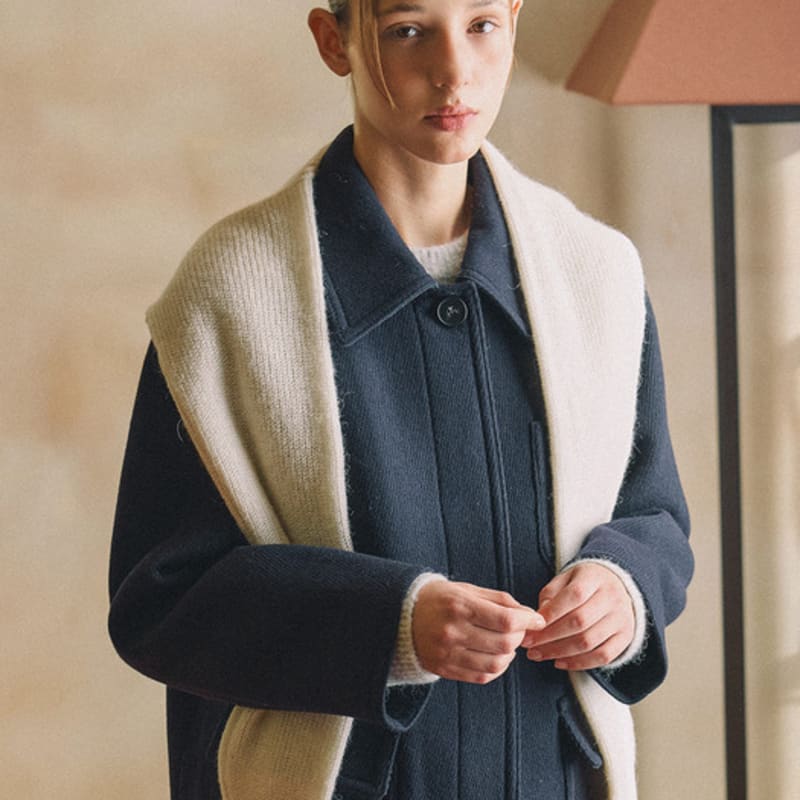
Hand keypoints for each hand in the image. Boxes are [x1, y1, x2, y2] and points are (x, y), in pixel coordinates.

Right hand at [412, 581, 544, 684]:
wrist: (402, 616)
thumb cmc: (439, 599)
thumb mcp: (467, 589)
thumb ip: (499, 600)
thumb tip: (529, 614)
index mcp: (459, 605)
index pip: (505, 619)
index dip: (528, 620)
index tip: (537, 619)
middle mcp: (453, 631)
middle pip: (504, 643)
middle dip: (520, 637)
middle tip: (520, 629)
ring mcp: (448, 653)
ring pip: (496, 664)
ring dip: (510, 654)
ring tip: (506, 642)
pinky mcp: (445, 669)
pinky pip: (482, 676)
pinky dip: (497, 668)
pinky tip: (495, 655)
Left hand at [522, 563, 634, 670]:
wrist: (618, 587)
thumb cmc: (584, 584)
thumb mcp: (566, 579)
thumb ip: (550, 594)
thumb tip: (538, 618)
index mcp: (594, 578)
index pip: (574, 596)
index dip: (551, 613)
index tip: (530, 627)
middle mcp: (612, 598)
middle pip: (580, 621)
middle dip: (550, 636)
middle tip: (529, 645)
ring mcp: (621, 619)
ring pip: (589, 642)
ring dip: (560, 652)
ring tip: (539, 654)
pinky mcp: (625, 637)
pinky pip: (603, 656)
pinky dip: (579, 663)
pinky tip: (560, 662)